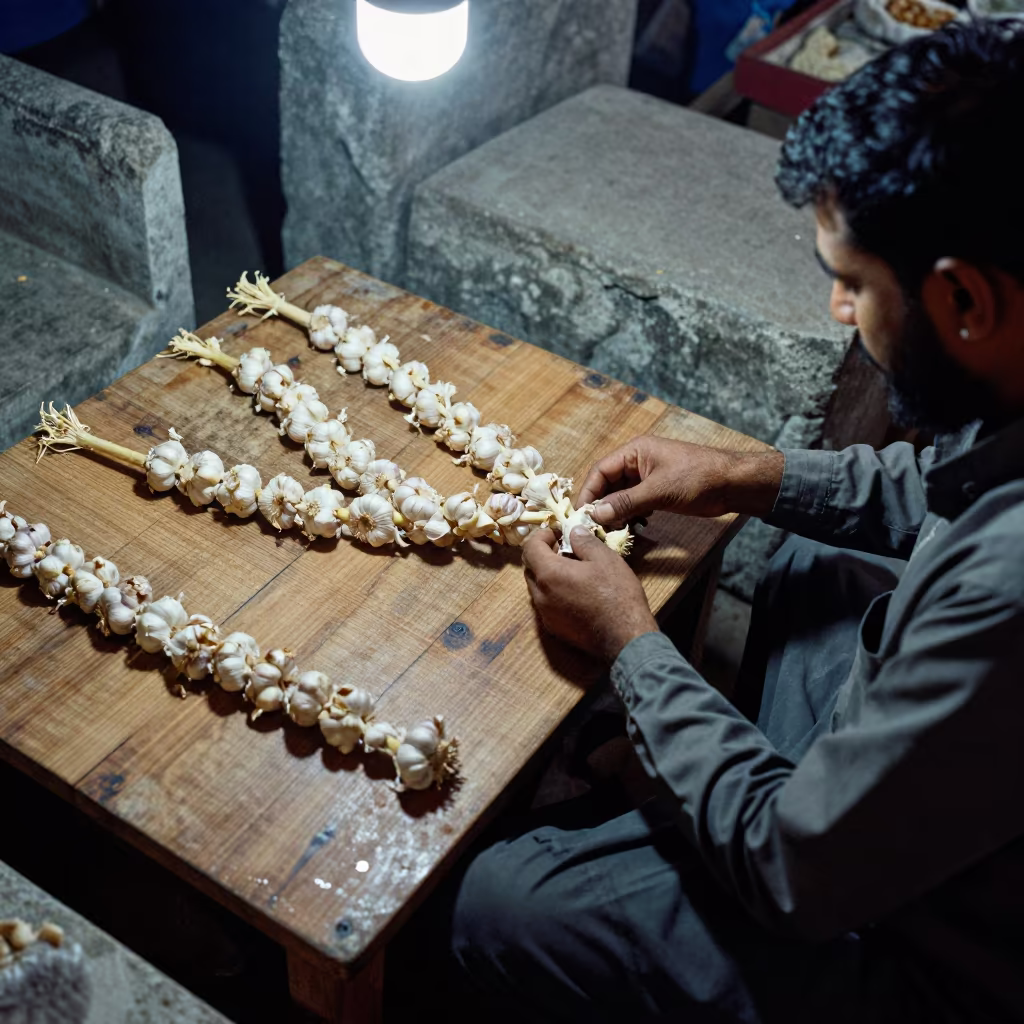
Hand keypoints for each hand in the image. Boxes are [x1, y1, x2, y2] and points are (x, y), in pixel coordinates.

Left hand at [522, 527, 657, 662]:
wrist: (625, 637)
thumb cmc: (616, 594)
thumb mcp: (605, 558)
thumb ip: (584, 541)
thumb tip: (573, 531)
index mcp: (549, 574)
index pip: (529, 547)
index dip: (541, 535)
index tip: (557, 533)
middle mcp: (540, 595)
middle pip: (530, 568)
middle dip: (543, 554)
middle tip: (565, 549)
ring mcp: (545, 615)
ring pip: (537, 587)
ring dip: (548, 575)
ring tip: (572, 571)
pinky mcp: (554, 629)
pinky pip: (546, 604)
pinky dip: (553, 593)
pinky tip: (575, 592)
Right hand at [578, 435, 784, 527]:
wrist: (733, 484)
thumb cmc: (697, 478)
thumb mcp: (659, 491)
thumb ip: (626, 502)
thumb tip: (597, 514)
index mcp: (635, 452)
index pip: (600, 470)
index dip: (589, 492)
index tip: (583, 515)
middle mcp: (638, 462)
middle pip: (608, 483)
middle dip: (602, 504)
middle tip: (596, 527)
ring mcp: (648, 476)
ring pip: (621, 495)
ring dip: (616, 512)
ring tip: (614, 530)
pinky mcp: (658, 490)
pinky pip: (635, 502)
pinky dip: (631, 514)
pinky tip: (633, 526)